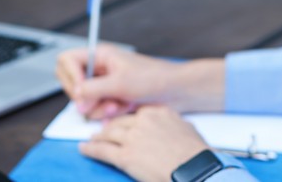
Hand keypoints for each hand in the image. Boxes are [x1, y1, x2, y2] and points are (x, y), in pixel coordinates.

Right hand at [56, 44, 177, 118]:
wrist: (174, 92)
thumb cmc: (153, 78)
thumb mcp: (120, 83)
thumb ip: (93, 89)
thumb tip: (75, 97)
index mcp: (100, 56)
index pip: (67, 60)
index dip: (70, 76)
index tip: (80, 90)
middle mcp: (99, 69)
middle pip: (71, 83)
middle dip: (84, 96)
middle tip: (96, 102)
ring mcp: (105, 85)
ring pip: (84, 100)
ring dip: (99, 107)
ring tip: (117, 105)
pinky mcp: (112, 99)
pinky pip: (98, 110)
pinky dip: (108, 113)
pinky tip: (123, 109)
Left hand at [81, 105, 209, 181]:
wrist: (195, 170)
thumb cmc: (197, 154)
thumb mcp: (188, 130)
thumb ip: (174, 124)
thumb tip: (171, 128)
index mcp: (159, 112)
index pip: (136, 113)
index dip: (126, 119)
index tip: (121, 122)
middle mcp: (143, 121)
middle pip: (119, 122)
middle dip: (110, 127)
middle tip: (103, 130)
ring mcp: (133, 137)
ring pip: (108, 134)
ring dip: (98, 137)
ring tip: (92, 139)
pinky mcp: (125, 156)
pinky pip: (102, 150)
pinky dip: (90, 149)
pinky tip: (84, 148)